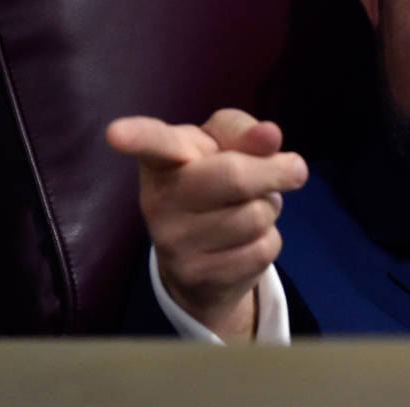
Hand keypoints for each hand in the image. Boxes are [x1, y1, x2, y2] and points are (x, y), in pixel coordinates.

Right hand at [106, 109, 306, 342]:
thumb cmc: (212, 182)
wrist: (199, 260)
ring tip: (248, 208)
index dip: (136, 136)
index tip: (116, 133)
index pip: (153, 144)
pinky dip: (269, 240)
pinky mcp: (196, 277)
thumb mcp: (223, 147)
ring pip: (257, 215)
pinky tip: (245, 241)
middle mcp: (158, 200)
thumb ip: (244, 133)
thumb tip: (270, 135)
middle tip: (293, 168)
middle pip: (234, 176)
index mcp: (163, 159)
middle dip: (275, 171)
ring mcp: (173, 243)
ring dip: (270, 208)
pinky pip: (264, 249)